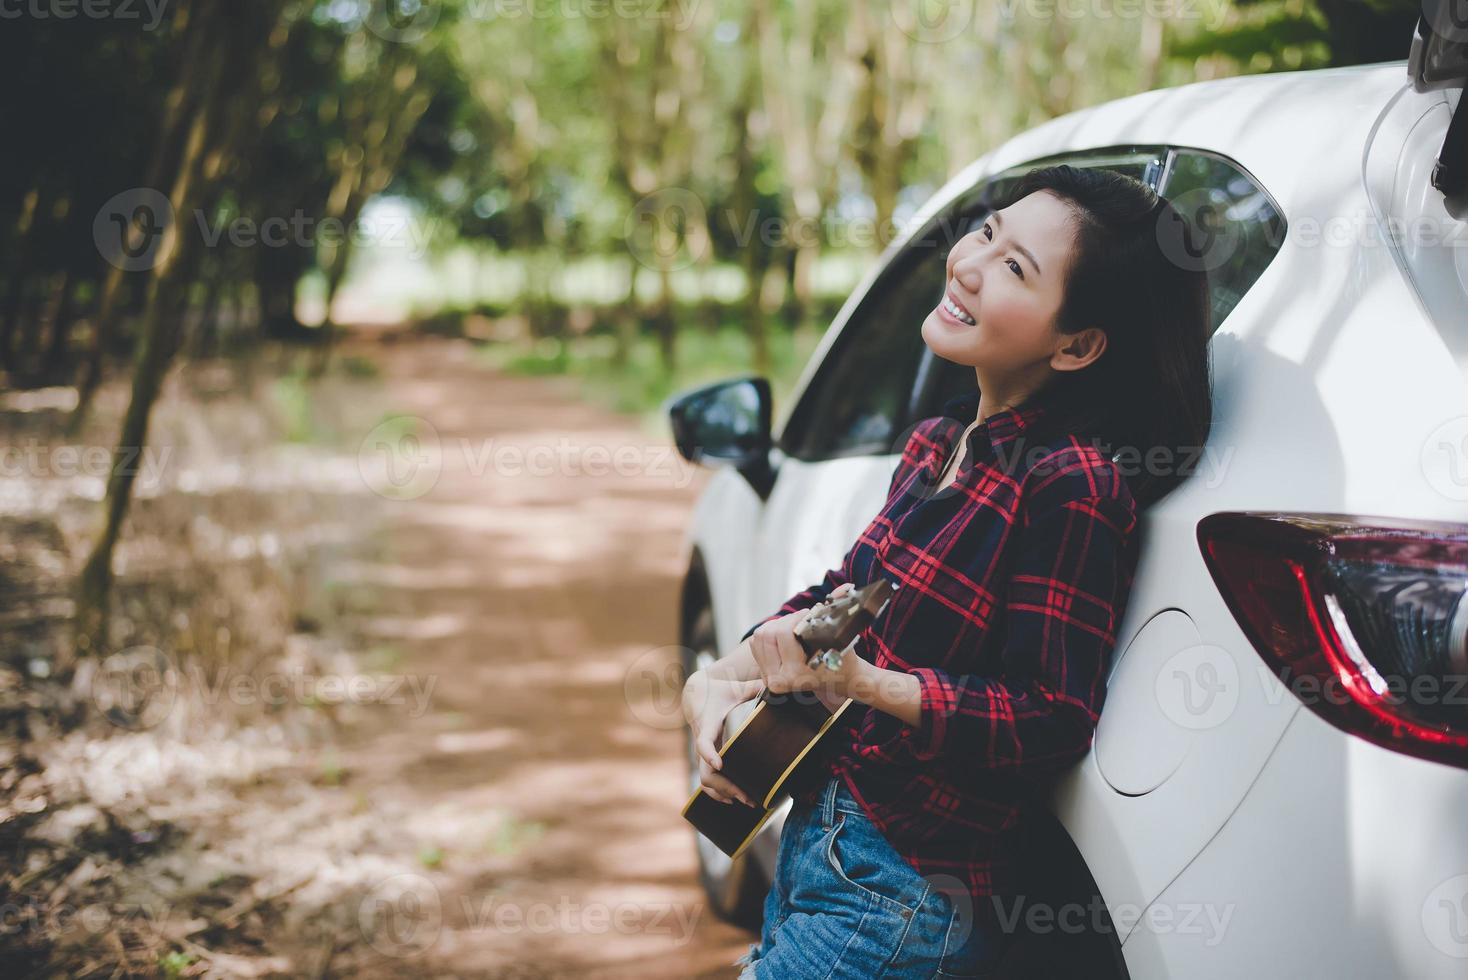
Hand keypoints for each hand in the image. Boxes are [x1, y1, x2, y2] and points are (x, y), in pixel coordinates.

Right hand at [682, 668, 762, 806]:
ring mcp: (702, 753)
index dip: (709, 754)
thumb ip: (755, 687)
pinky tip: (733, 799)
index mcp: (708, 724)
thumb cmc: (719, 691)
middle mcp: (702, 741)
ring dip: (723, 794)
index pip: (703, 742)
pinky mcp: (705, 758)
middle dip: (725, 786)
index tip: (720, 764)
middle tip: (746, 796)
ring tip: (746, 801)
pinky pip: (707, 780)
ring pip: (705, 781)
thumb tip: (777, 684)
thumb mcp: (735, 687)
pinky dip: (718, 793)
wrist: (696, 694)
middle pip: (706, 772)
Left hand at [749, 584, 867, 701]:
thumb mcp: (842, 638)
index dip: (798, 618)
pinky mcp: (765, 674)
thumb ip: (839, 612)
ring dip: (777, 625)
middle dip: (787, 620)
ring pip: (759, 636)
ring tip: (796, 627)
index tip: (811, 615)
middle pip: (766, 633)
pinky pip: (756, 643)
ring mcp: (769, 679)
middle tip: (803, 619)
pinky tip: (785, 636)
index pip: (783, 633)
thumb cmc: (843, 660)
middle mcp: (779, 681)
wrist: (841, 680)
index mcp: (795, 675)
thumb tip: (846, 587)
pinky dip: (770, 633)